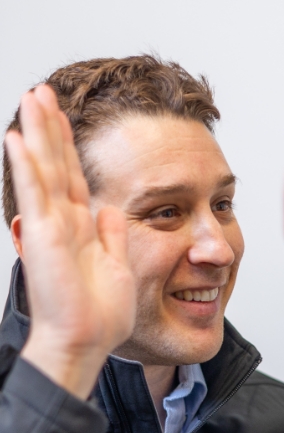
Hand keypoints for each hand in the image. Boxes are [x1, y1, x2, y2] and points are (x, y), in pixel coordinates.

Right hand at [4, 85, 134, 399]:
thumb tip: (112, 211)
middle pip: (57, 165)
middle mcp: (64, 222)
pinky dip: (26, 166)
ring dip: (37, 133)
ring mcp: (51, 228)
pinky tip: (16, 139)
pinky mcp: (43, 238)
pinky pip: (35, 195)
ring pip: (44, 169)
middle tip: (43, 92)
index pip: (76, 178)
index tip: (67, 118)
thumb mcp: (118, 266)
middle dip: (51, 127)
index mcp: (82, 229)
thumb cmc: (101, 314)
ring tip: (32, 97)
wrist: (87, 341)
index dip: (71, 148)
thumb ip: (111, 236)